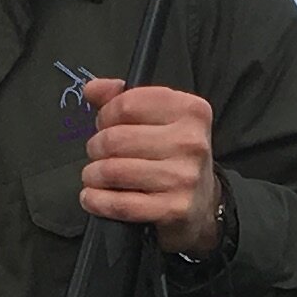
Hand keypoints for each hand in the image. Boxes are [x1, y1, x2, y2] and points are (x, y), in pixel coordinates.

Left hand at [77, 79, 223, 255]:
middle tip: (97, 153)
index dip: (106, 114)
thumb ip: (124, 99)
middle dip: (95, 147)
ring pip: (113, 171)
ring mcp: (184, 177)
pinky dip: (97, 201)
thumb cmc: (175, 156)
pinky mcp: (174, 208)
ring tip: (94, 175)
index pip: (128, 103)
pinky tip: (92, 197)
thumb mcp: (159, 119)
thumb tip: (92, 89)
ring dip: (93, 174)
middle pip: (116, 138)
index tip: (104, 124)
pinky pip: (120, 203)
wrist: (203, 203)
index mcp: (190, 110)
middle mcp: (191, 141)